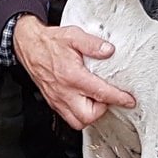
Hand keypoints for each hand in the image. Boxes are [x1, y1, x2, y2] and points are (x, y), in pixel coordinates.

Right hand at [12, 16, 135, 129]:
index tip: (129, 100)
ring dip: (90, 115)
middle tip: (107, 97)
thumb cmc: (50, 42)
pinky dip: (79, 115)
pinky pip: (68, 118)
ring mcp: (57, 99)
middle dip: (102, 110)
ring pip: (77, 122)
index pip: (100, 93)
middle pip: (88, 116)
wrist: (29, 46)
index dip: (118, 98)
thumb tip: (109, 50)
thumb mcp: (73, 36)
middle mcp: (64, 92)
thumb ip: (93, 44)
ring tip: (96, 100)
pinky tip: (85, 102)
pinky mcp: (53, 102)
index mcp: (72, 76)